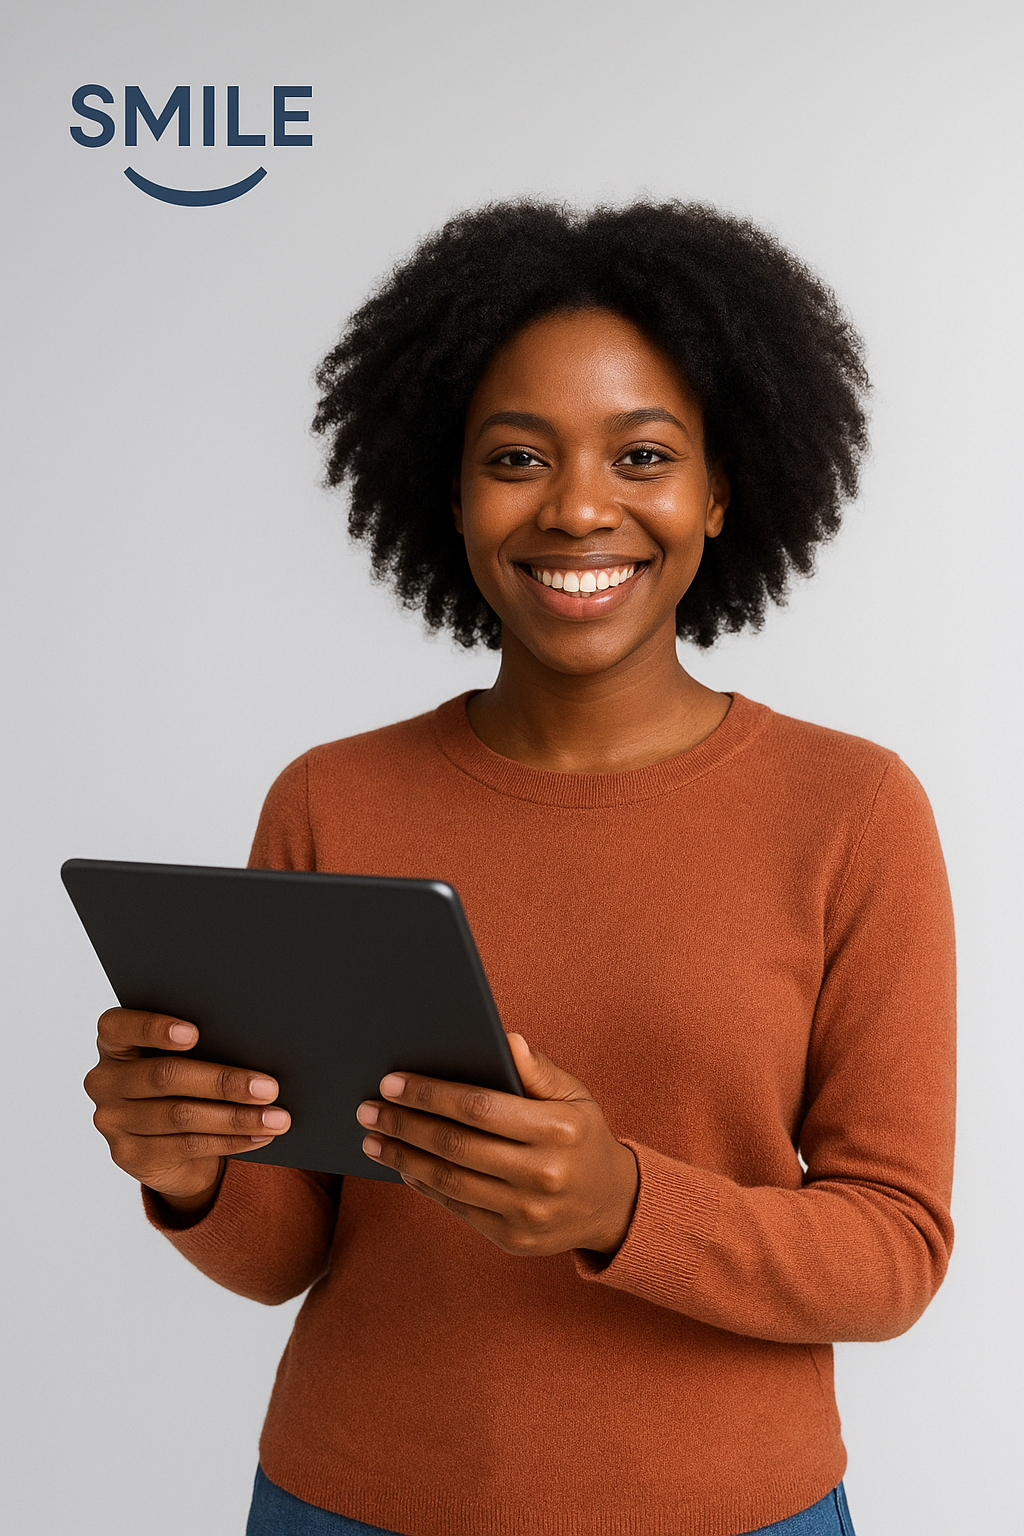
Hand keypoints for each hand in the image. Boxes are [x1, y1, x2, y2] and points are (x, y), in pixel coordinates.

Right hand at [84, 1008, 291, 1216]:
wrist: (167, 1144)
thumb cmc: (183, 1081)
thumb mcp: (185, 1058)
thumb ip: (202, 1045)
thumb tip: (255, 1042)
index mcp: (113, 1042)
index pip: (119, 1026)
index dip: (154, 1028)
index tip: (196, 1033)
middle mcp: (104, 1081)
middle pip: (165, 1076)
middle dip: (222, 1082)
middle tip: (269, 1087)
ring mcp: (113, 1121)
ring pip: (181, 1116)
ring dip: (236, 1117)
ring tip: (276, 1117)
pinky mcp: (129, 1156)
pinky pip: (188, 1146)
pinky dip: (232, 1140)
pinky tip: (260, 1135)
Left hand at [355, 1034, 637, 1256]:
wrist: (611, 1204)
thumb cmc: (582, 1136)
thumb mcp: (573, 1096)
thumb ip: (538, 1070)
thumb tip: (506, 1038)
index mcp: (558, 1130)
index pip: (480, 1107)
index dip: (431, 1094)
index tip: (392, 1082)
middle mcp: (543, 1174)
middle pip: (456, 1145)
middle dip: (405, 1124)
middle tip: (368, 1108)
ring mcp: (527, 1212)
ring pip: (450, 1181)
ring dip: (403, 1157)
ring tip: (373, 1137)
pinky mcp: (513, 1239)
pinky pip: (457, 1208)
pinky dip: (424, 1185)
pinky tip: (403, 1164)